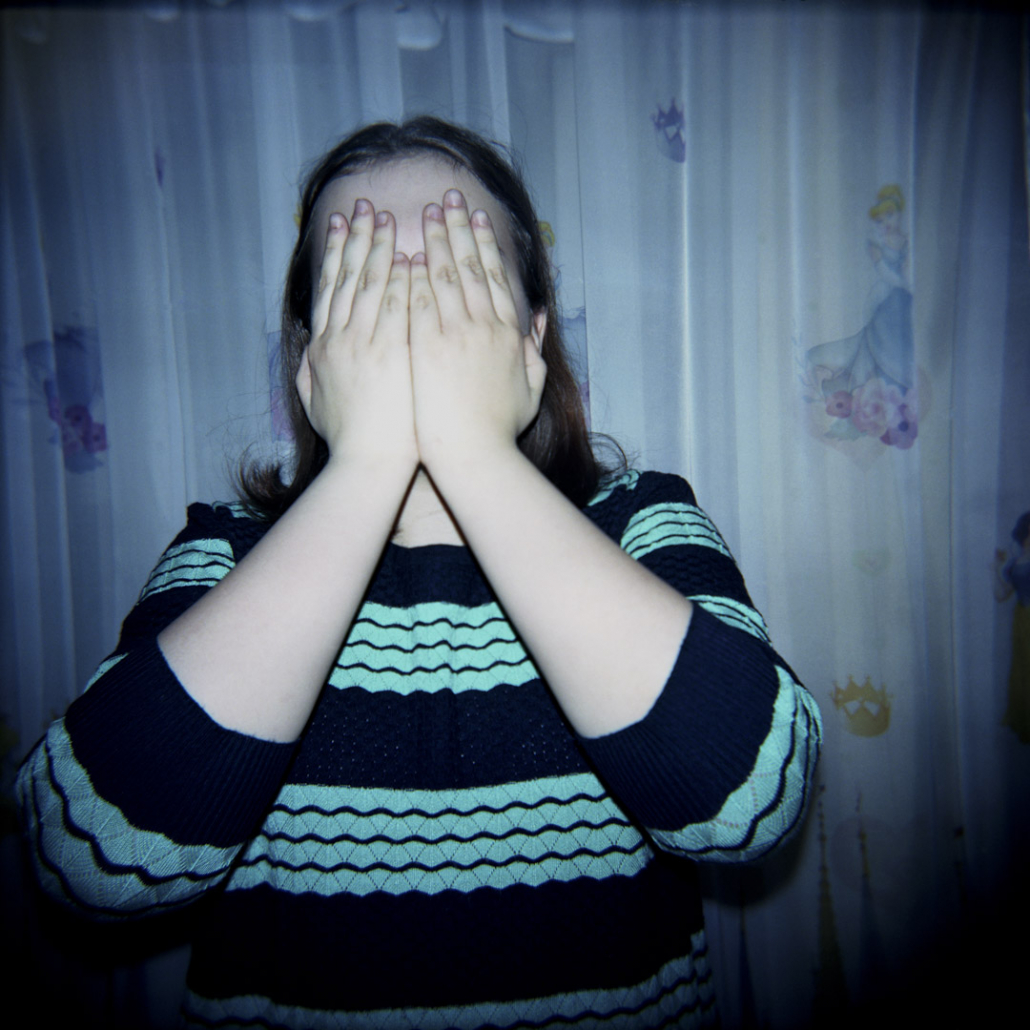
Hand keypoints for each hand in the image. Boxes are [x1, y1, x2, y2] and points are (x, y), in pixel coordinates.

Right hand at [297, 200, 417, 470]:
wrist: (370, 464)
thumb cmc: (349, 440)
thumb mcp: (315, 401)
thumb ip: (311, 369)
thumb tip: (310, 346)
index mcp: (323, 347)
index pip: (331, 287)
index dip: (336, 252)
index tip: (341, 223)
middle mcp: (342, 339)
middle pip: (351, 276)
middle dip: (359, 238)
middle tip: (366, 205)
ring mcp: (369, 344)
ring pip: (376, 285)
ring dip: (384, 248)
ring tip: (392, 219)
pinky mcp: (396, 354)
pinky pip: (401, 307)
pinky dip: (406, 280)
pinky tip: (414, 256)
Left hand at [408, 189, 546, 471]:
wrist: (473, 455)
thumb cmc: (499, 429)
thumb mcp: (531, 388)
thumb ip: (534, 349)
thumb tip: (538, 318)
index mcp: (509, 334)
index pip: (496, 277)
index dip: (485, 243)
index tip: (476, 218)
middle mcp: (484, 327)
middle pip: (470, 265)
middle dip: (457, 228)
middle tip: (447, 198)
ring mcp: (454, 334)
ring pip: (443, 275)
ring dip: (432, 241)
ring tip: (423, 212)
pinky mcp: (426, 346)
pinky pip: (417, 300)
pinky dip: (412, 274)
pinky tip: (403, 253)